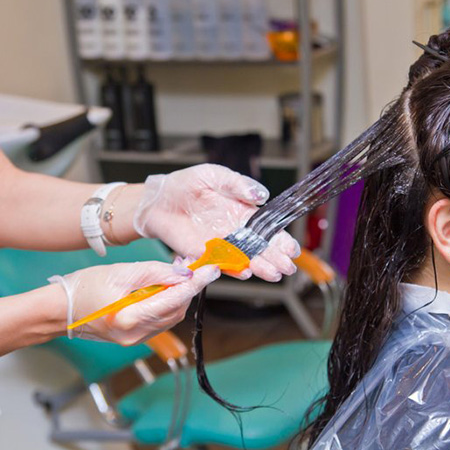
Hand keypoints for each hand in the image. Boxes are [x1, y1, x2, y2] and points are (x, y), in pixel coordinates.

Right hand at [49, 261, 219, 344]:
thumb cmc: (83, 288)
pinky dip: (167, 303)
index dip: (196, 283)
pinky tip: (164, 287)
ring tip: (178, 273)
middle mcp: (136, 334)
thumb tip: (184, 274)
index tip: (211, 269)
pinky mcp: (134, 338)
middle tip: (192, 265)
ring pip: (171, 316)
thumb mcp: (122, 272)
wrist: (59, 310)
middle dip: (188, 288)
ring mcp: (135, 339)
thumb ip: (156, 273)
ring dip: (179, 295)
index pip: (175, 299)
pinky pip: (160, 320)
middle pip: (177, 309)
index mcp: (131, 318)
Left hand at [133, 164, 299, 281]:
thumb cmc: (185, 184)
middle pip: (260, 248)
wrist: (158, 199)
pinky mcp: (203, 254)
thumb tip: (262, 195)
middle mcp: (235, 232)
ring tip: (273, 274)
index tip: (292, 248)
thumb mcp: (215, 175)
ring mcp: (220, 245)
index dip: (281, 239)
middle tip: (287, 267)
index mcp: (242, 212)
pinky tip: (246, 272)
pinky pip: (221, 264)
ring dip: (260, 267)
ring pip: (245, 259)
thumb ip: (238, 184)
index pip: (267, 229)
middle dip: (276, 258)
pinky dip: (233, 269)